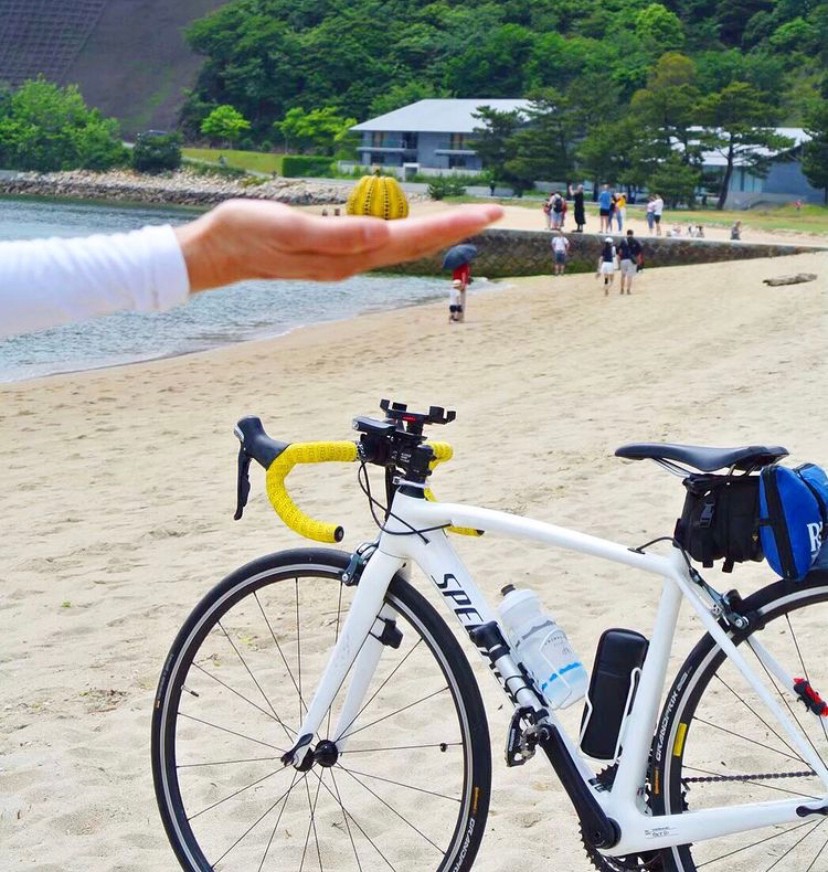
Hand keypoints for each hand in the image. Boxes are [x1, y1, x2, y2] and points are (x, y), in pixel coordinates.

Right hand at [176, 199, 503, 290]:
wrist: (219, 252)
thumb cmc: (248, 234)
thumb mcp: (289, 228)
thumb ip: (337, 234)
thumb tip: (382, 233)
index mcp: (348, 254)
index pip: (412, 237)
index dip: (452, 225)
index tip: (487, 214)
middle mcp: (354, 261)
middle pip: (417, 244)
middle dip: (457, 228)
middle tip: (495, 213)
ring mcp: (346, 259)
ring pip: (404, 246)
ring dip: (438, 232)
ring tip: (469, 219)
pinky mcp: (335, 252)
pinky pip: (385, 243)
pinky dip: (411, 233)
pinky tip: (420, 227)